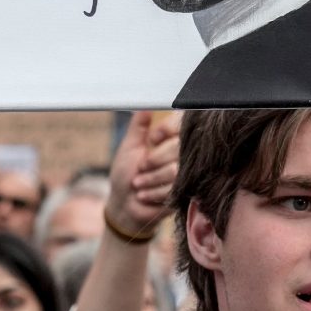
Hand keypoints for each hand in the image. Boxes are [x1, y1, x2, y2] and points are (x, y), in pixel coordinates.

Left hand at [105, 111, 180, 237]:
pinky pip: (175, 187)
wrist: (124, 207)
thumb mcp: (129, 147)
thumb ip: (138, 126)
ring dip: (151, 178)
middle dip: (154, 160)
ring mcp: (186, 174)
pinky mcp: (185, 193)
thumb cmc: (125, 175)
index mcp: (168, 139)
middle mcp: (181, 154)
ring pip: (175, 169)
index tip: (153, 138)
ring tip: (138, 183)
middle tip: (140, 168)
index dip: (166, 130)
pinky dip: (153, 192)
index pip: (181, 123)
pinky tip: (144, 195)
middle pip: (179, 147)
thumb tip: (144, 104)